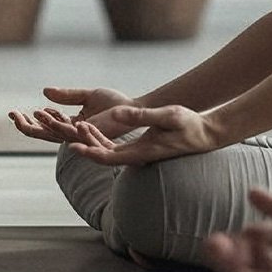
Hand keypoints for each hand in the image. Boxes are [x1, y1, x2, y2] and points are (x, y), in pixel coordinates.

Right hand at [8, 86, 130, 143]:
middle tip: (11, 114)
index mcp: (70, 126)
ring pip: (51, 134)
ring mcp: (78, 136)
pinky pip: (66, 130)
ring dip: (36, 125)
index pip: (44, 127)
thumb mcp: (87, 95)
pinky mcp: (87, 134)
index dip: (28, 120)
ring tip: (23, 114)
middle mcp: (71, 134)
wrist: (132, 108)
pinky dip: (53, 122)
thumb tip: (45, 91)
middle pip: (42, 134)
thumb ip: (67, 95)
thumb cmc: (114, 104)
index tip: (13, 111)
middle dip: (25, 126)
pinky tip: (43, 114)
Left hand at [67, 104, 222, 165]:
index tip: (71, 144)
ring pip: (107, 151)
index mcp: (141, 152)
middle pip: (102, 155)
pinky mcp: (141, 148)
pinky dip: (101, 138)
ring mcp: (138, 153)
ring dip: (90, 140)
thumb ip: (142, 115)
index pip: (107, 157)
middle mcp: (136, 156)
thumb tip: (117, 114)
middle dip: (84, 144)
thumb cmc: (189, 124)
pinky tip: (92, 128)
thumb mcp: (167, 115)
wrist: (204, 134)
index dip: (88, 152)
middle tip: (67, 130)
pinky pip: (115, 147)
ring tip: (76, 125)